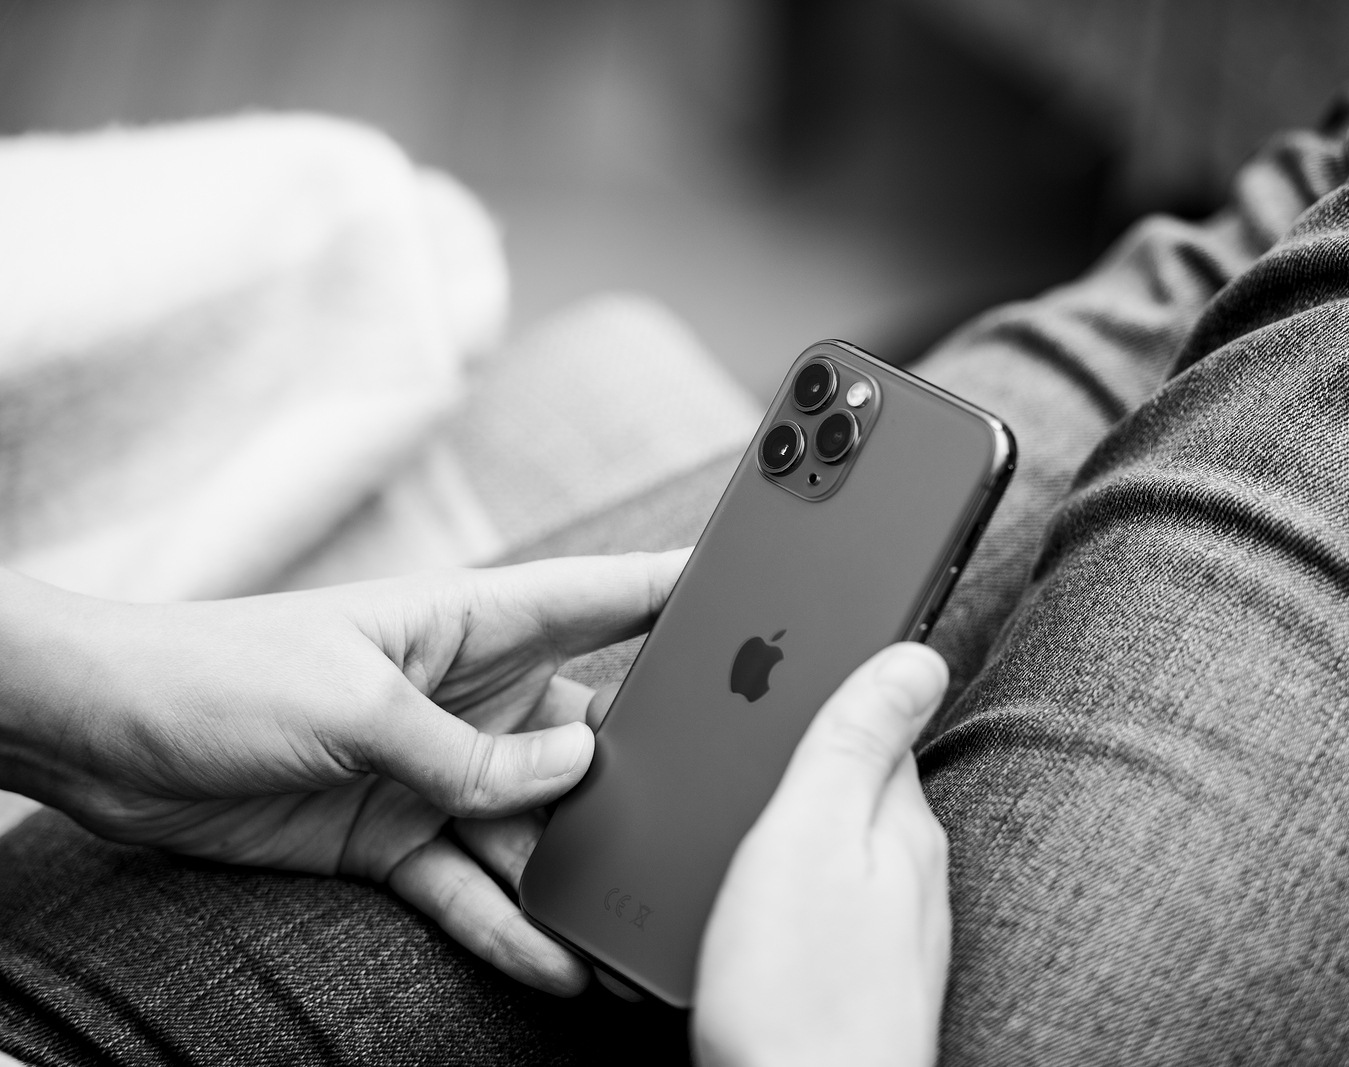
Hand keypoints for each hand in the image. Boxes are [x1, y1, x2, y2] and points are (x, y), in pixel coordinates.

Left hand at [0, 551, 685, 994]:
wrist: (108, 741)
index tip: (757, 601)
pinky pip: (473, 886)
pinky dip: (510, 927)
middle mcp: (470, 694)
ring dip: (579, 872)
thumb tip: (570, 772)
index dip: (677, 592)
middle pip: (587, 730)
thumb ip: (466, 751)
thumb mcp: (358, 704)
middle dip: (644, 771)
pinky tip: (556, 963)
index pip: (601, 597)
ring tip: (632, 923)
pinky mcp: (399, 836)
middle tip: (710, 814)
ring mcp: (439, 769)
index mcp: (471, 623)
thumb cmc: (222, 673)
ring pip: (538, 824)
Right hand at [692, 643, 951, 1066]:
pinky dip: (778, 888)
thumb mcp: (811, 835)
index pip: (876, 719)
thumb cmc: (800, 990)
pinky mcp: (848, 974)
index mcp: (901, 821)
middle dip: (796, 762)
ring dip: (784, 827)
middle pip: (851, 782)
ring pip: (831, 846)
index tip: (769, 674)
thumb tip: (920, 651)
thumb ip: (855, 740)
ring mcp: (883, 928)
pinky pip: (815, 903)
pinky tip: (742, 902)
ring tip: (728, 827)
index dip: (821, 687)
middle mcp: (908, 871)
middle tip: (730, 753)